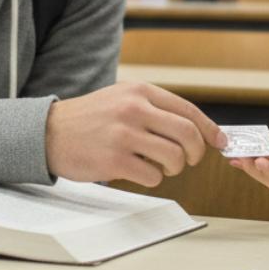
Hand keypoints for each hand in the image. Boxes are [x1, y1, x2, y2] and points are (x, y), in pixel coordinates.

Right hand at [46, 82, 226, 186]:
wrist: (49, 132)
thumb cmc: (91, 118)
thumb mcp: (123, 98)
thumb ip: (155, 108)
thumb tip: (196, 128)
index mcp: (140, 91)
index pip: (188, 110)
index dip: (209, 129)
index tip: (220, 141)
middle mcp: (134, 109)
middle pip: (187, 134)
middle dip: (196, 152)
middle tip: (190, 160)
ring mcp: (124, 135)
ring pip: (173, 157)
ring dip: (174, 168)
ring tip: (162, 166)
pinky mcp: (114, 160)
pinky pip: (153, 175)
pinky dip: (153, 178)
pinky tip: (140, 171)